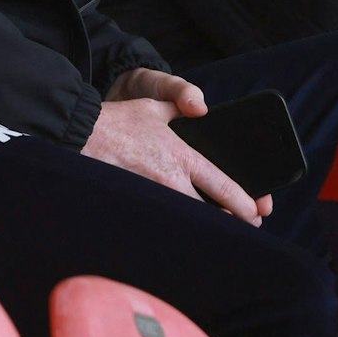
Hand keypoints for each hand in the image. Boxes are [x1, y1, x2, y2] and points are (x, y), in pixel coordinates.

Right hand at [82, 69, 272, 222]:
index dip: (244, 204)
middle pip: (209, 213)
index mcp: (182, 157)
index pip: (222, 187)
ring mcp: (153, 197)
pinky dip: (176, 225)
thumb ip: (181, 104)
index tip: (257, 213)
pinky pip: (162, 220)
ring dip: (204, 227)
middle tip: (245, 228)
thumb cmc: (118, 121)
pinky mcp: (136, 206)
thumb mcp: (154, 105)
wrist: (81, 137)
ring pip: (188, 220)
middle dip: (230, 222)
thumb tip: (201, 108)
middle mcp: (171, 181)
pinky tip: (184, 230)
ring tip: (219, 232)